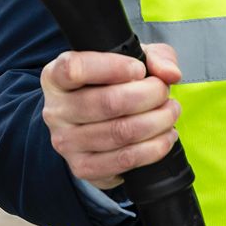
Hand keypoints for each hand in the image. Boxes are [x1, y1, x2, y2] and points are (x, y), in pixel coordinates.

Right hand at [39, 44, 182, 189]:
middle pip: (107, 102)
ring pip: (120, 132)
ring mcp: (66, 142)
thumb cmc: (107, 87)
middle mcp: (55, 110)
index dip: (112, 67)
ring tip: (170, 112)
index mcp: (55, 77)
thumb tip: (170, 73)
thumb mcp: (127, 61)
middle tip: (163, 92)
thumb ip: (153, 58)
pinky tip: (165, 136)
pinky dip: (154, 148)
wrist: (89, 126)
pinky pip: (125, 159)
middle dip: (148, 95)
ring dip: (157, 121)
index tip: (139, 69)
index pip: (74, 69)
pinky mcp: (83, 167)